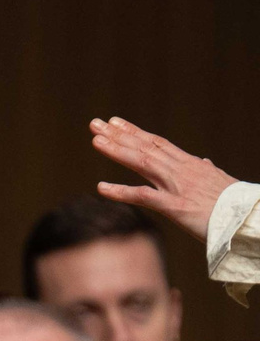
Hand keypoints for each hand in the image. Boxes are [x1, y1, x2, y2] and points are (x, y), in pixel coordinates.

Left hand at [91, 116, 239, 238]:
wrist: (250, 218)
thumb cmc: (235, 205)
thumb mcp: (219, 183)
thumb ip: (207, 171)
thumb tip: (204, 162)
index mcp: (190, 165)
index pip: (158, 143)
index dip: (135, 132)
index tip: (116, 122)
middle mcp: (181, 170)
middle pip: (145, 147)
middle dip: (119, 135)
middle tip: (96, 124)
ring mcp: (177, 186)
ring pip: (143, 162)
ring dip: (117, 151)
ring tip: (96, 140)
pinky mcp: (175, 206)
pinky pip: (143, 196)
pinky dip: (121, 192)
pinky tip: (100, 187)